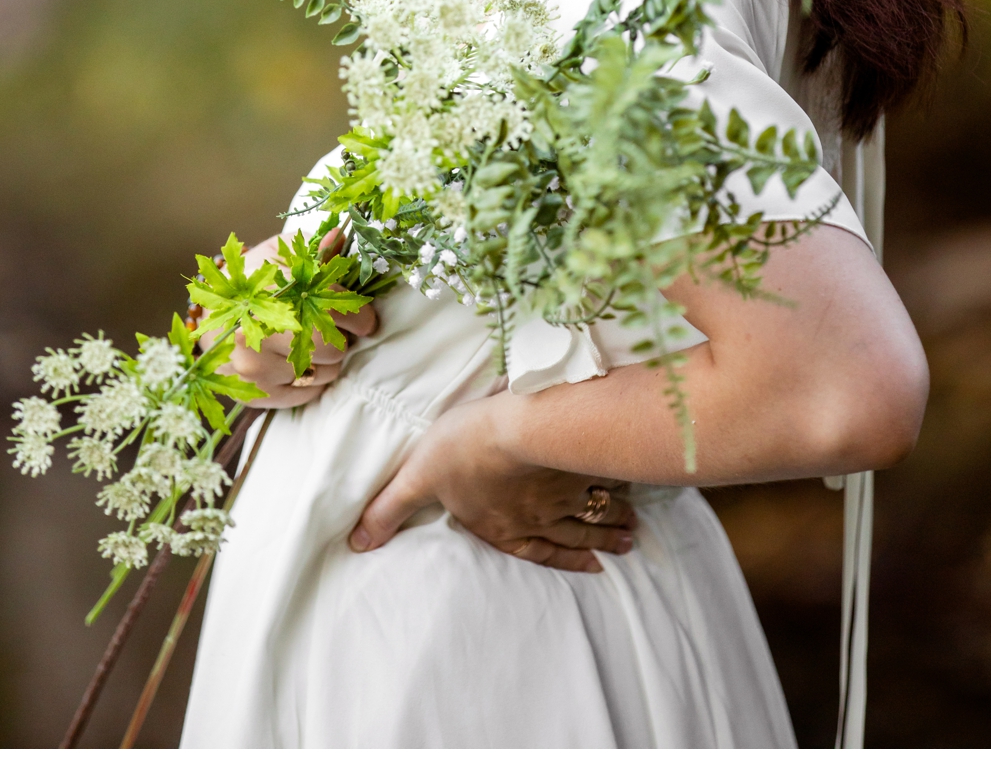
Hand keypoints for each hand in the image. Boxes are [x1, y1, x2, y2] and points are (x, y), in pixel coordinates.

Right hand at [220, 228, 379, 409]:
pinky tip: (303, 364)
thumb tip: (339, 238)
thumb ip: (315, 250)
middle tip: (330, 330)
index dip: (360, 317)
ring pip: (324, 372)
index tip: (363, 320)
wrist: (211, 318)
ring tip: (312, 344)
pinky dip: (313, 381)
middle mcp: (259, 333)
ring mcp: (253, 367)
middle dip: (341, 338)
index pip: (337, 311)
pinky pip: (306, 394)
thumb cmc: (254, 282)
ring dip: (328, 360)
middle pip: (332, 347)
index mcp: (271, 293)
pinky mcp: (254, 393)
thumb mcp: (281, 256)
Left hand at [350, 393, 636, 573]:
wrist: (516, 423)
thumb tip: (356, 544)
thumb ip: (387, 510)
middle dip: (600, 543)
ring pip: (595, 510)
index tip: (591, 567)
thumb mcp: (415, 477)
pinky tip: (632, 486)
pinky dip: (621, 487)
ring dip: (614, 521)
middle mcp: (540, 515)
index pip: (537, 550)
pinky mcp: (585, 462)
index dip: (564, 560)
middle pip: (575, 535)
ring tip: (633, 528)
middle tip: (625, 546)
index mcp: (501, 525)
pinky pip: (607, 479)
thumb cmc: (462, 449)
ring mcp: (567, 490)